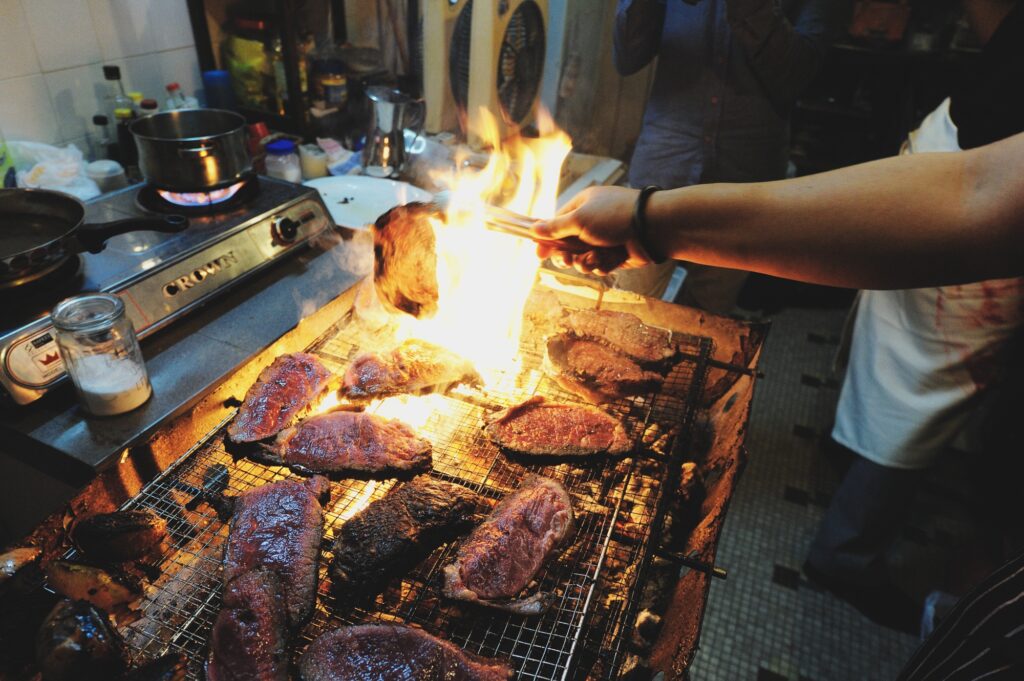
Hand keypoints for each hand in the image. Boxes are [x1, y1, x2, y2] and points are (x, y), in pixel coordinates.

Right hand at [531, 186, 654, 274]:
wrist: (652, 229)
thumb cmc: (614, 217)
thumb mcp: (579, 219)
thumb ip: (555, 227)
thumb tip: (533, 228)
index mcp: (581, 207)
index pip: (556, 224)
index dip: (547, 240)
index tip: (539, 253)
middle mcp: (592, 223)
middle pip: (568, 246)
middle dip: (567, 255)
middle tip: (568, 260)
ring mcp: (604, 239)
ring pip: (583, 259)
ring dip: (586, 262)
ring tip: (594, 258)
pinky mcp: (615, 254)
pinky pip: (600, 265)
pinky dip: (603, 264)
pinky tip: (610, 260)